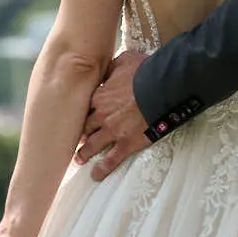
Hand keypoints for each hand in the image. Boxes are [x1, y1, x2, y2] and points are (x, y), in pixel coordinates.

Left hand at [75, 51, 153, 180]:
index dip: (81, 114)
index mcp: (99, 96)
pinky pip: (111, 160)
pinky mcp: (126, 143)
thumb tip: (108, 68)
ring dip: (84, 153)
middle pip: (84, 128)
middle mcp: (101, 116)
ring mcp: (113, 131)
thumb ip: (112, 66)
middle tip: (76, 140)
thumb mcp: (125, 60)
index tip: (79, 118)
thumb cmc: (145, 71)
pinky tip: (96, 175)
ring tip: (79, 159)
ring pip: (92, 145)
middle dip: (80, 135)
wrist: (161, 87)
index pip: (83, 108)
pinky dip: (102, 169)